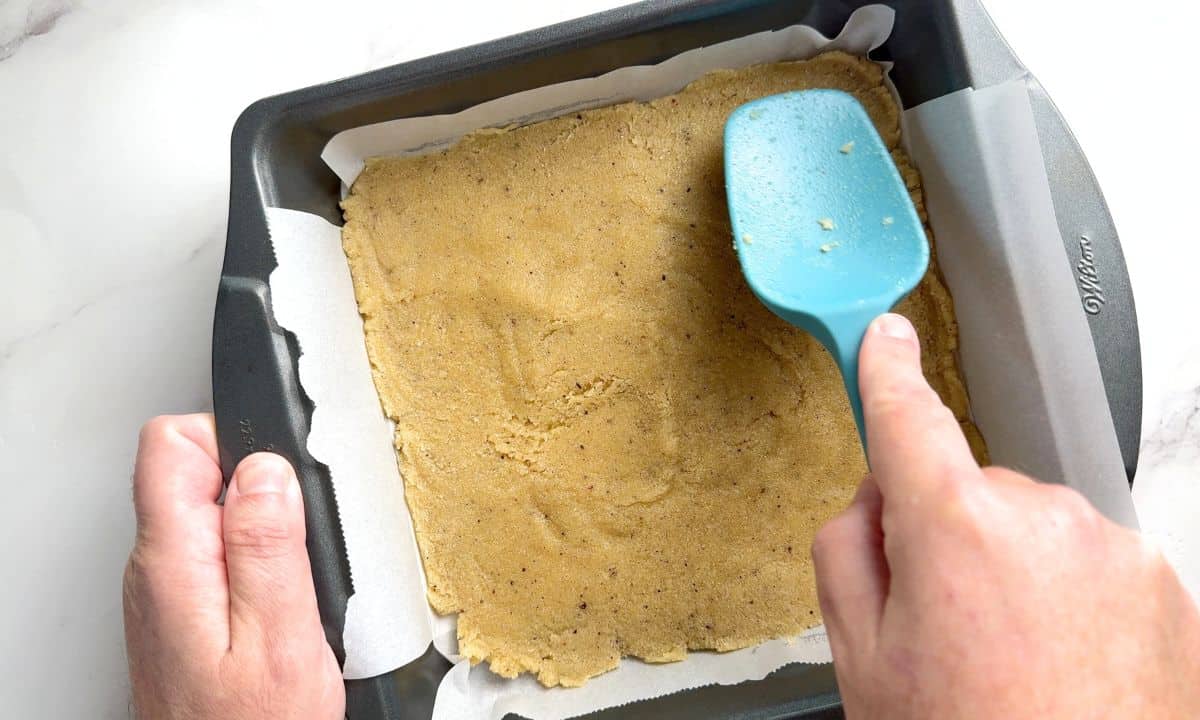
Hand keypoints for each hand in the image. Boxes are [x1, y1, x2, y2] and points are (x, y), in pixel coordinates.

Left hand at [123, 414, 343, 718]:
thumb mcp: (279, 640)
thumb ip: (268, 547)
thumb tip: (265, 471)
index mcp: (173, 564)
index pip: (171, 443)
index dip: (233, 439)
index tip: (282, 475)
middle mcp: (157, 571)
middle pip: (195, 472)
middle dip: (259, 485)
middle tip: (303, 537)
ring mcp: (167, 591)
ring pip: (212, 512)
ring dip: (264, 527)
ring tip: (298, 577)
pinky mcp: (187, 611)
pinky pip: (220, 553)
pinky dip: (259, 562)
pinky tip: (286, 601)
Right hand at [813, 314, 1199, 718]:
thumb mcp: (860, 659)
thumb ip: (847, 550)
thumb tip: (877, 500)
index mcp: (958, 530)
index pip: (909, 419)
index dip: (888, 370)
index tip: (885, 337)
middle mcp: (1046, 519)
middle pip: (971, 489)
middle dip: (948, 532)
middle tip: (942, 623)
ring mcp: (1113, 550)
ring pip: (1032, 524)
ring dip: (1011, 565)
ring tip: (1009, 657)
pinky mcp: (1161, 582)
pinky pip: (1086, 558)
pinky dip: (1064, 593)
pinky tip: (1056, 662)